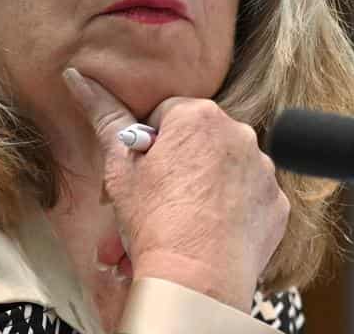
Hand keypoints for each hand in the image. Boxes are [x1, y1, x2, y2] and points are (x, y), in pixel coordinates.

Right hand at [63, 67, 288, 308]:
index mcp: (199, 116)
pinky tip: (210, 232)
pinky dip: (232, 212)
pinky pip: (250, 199)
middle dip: (175, 170)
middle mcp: (239, 133)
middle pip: (198, 144)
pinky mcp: (276, 202)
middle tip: (154, 203)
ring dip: (202, 190)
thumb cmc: (154, 221)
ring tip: (178, 222)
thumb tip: (77, 76)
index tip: (143, 174)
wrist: (196, 278)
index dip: (150, 146)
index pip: (168, 116)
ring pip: (224, 171)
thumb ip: (103, 114)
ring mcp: (263, 169)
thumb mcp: (119, 166)